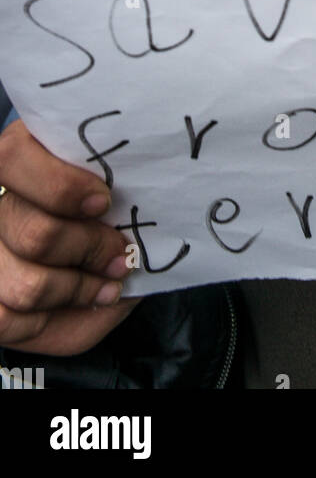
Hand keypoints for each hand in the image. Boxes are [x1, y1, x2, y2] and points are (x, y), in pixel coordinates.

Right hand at [0, 119, 137, 355]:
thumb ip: (109, 175)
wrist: (87, 255)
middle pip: (35, 233)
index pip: (13, 157)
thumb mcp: (108, 179)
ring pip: (26, 286)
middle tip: (122, 254)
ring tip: (110, 283)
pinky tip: (86, 300)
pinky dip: (57, 318)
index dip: (60, 184)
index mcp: (17, 159)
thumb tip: (141, 182)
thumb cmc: (103, 207)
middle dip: (90, 249)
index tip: (104, 201)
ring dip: (79, 289)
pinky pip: (11, 321)